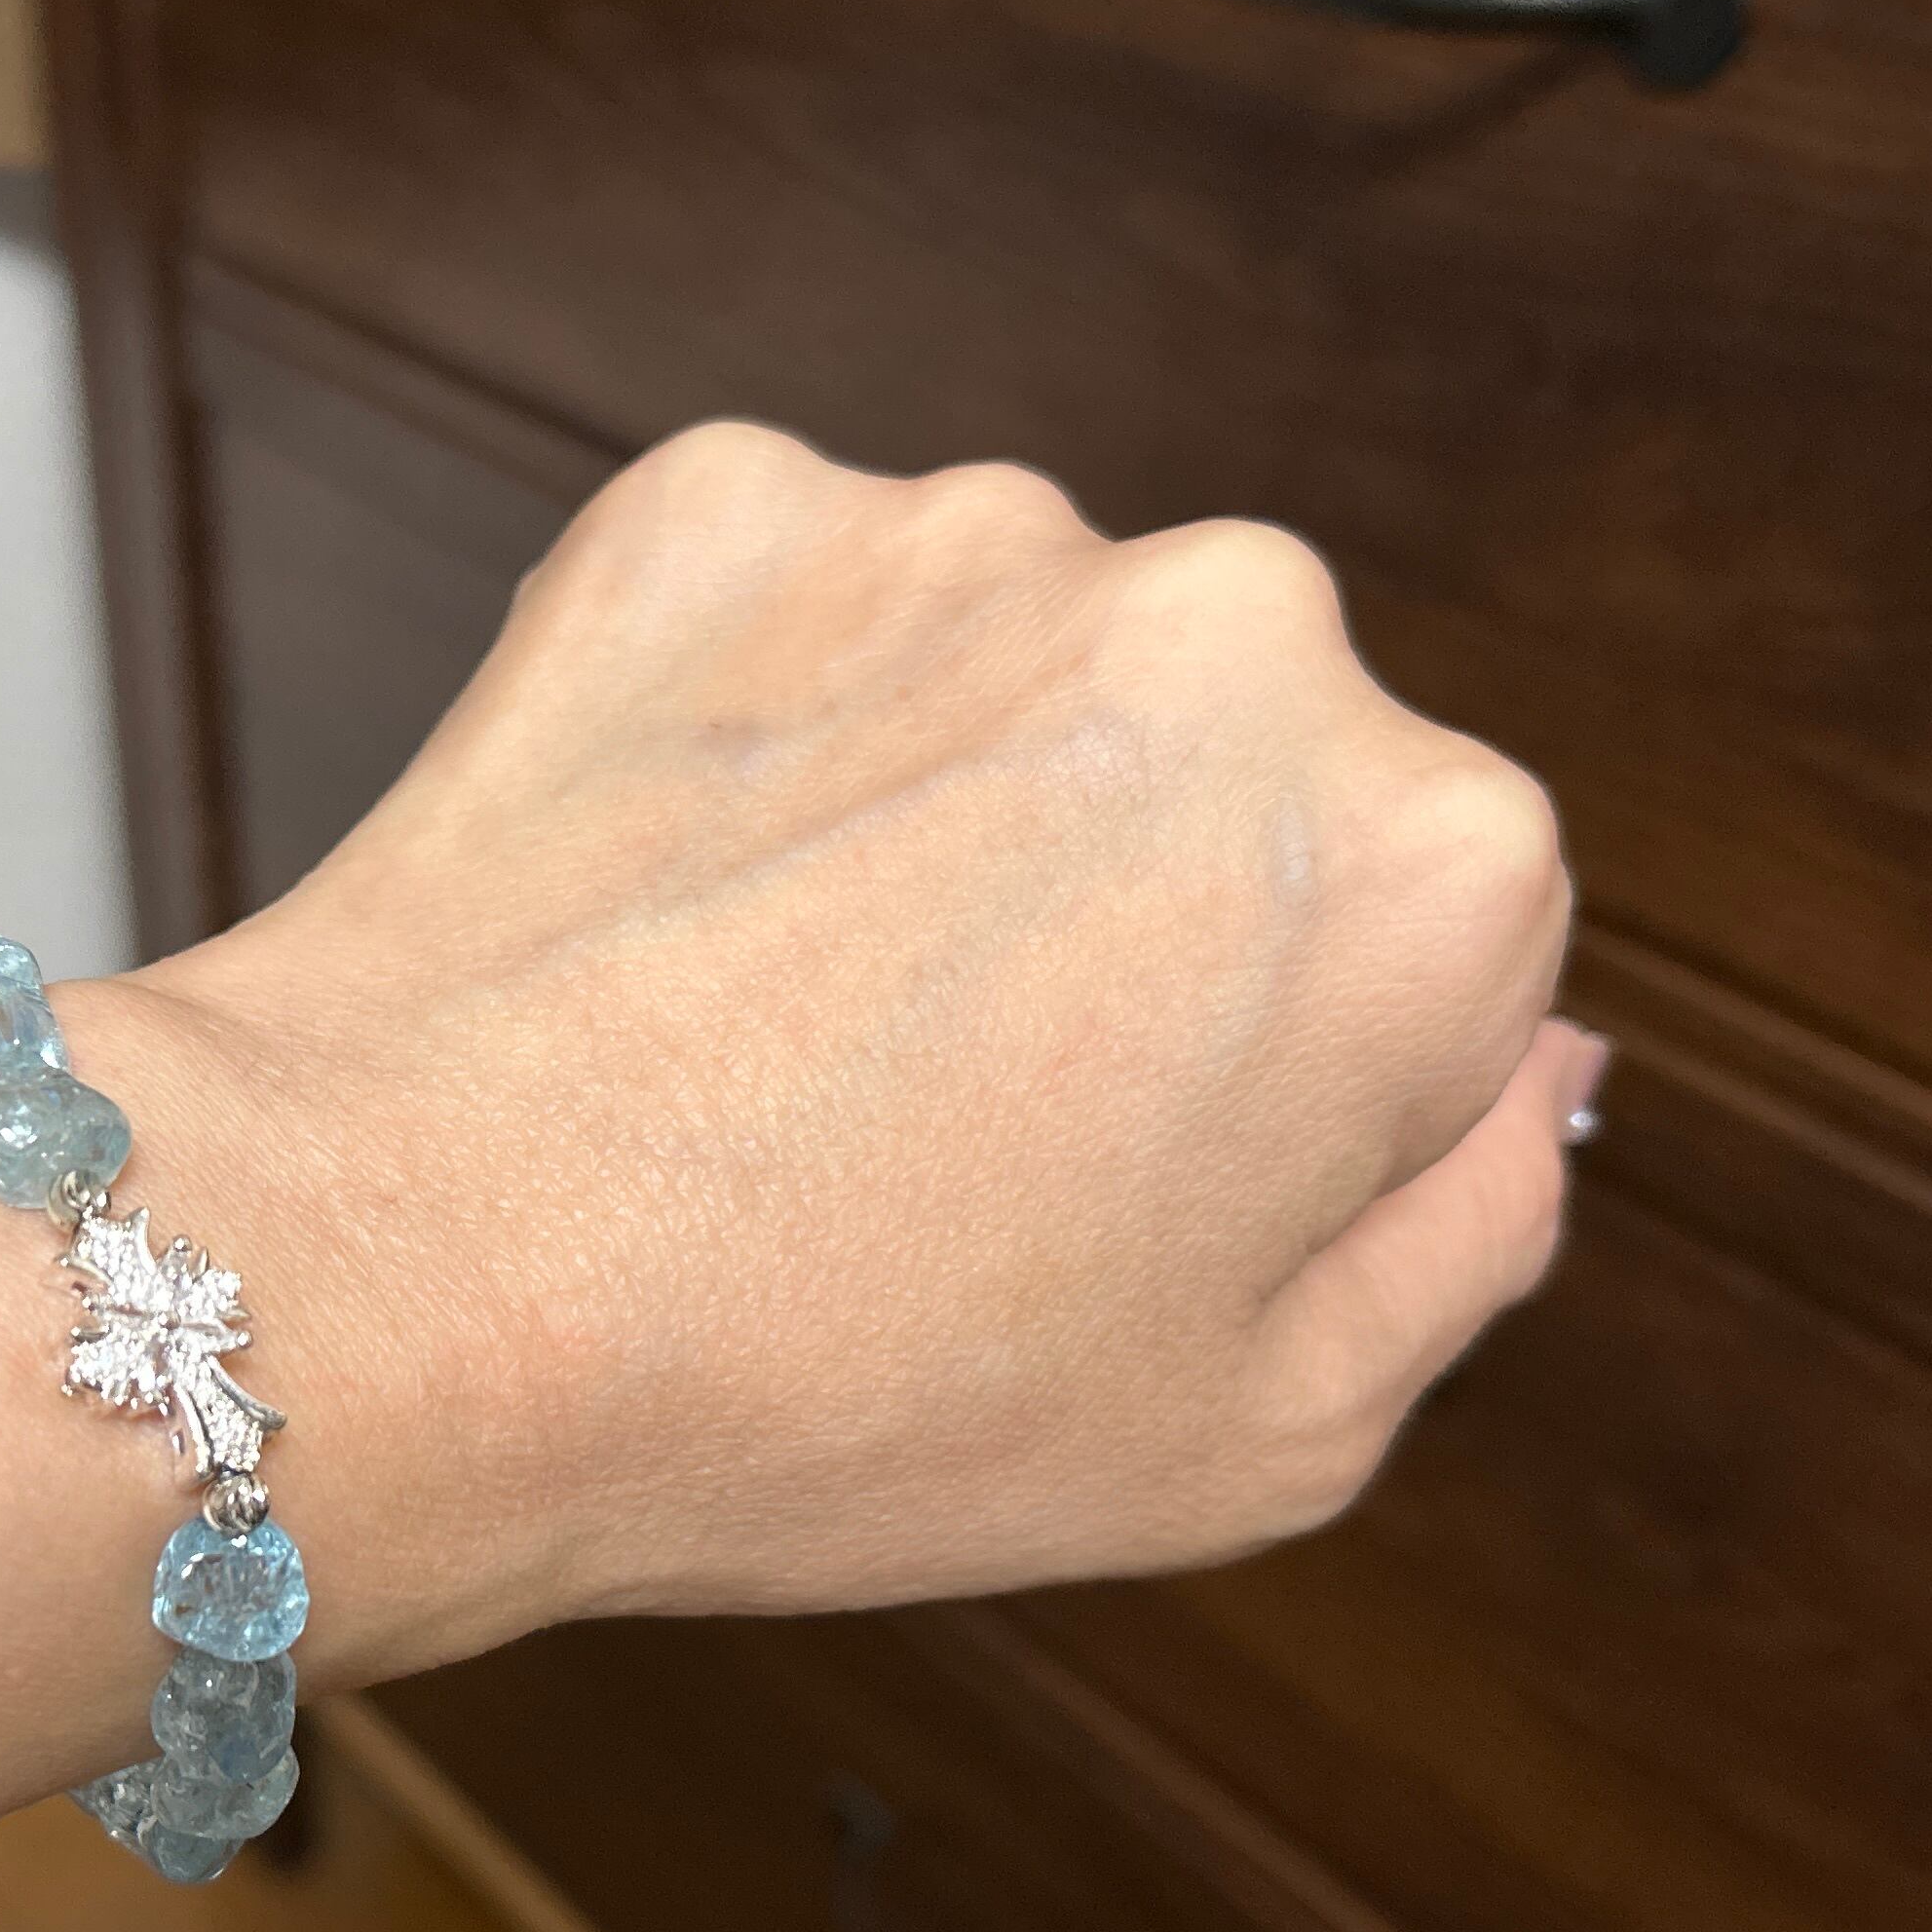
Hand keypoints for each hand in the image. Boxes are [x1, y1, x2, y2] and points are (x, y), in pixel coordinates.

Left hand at [117, 422, 1592, 1652]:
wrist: (401, 1276)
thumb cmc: (824, 1391)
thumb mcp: (1265, 1434)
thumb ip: (1473, 1224)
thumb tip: (1530, 1064)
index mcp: (1428, 859)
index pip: (1440, 941)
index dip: (1283, 1083)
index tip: (1122, 1176)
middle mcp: (1238, 623)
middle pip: (1241, 771)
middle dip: (1133, 912)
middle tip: (938, 1108)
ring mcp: (966, 533)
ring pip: (1022, 677)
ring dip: (941, 808)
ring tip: (778, 1018)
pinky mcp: (730, 498)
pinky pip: (803, 615)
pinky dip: (759, 731)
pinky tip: (674, 908)